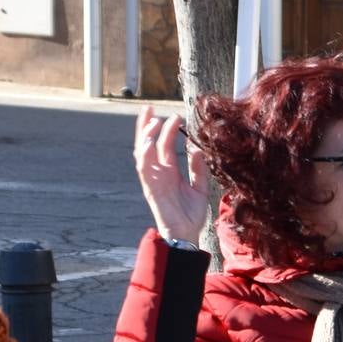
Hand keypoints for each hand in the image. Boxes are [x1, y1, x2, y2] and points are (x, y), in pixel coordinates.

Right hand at [134, 105, 208, 243]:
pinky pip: (143, 168)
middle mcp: (158, 172)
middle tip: (148, 107)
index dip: (166, 129)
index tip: (174, 115)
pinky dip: (144, 153)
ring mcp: (152, 179)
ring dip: (145, 135)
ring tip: (151, 119)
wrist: (187, 233)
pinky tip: (147, 141)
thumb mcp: (199, 187)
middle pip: (148, 144)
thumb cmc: (191, 213)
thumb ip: (198, 169)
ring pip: (143, 153)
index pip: (163, 145)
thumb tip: (198, 149)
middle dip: (146, 126)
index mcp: (169, 171)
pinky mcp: (150, 188)